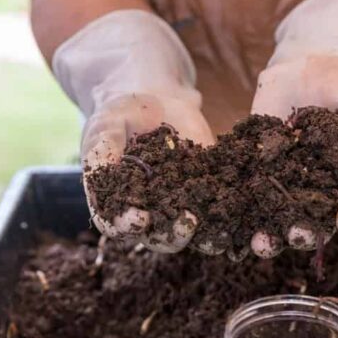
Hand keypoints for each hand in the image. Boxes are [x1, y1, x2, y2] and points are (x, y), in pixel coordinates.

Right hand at [81, 91, 214, 252]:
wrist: (156, 100)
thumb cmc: (120, 115)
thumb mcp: (105, 128)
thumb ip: (101, 153)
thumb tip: (102, 176)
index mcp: (117, 203)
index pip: (116, 225)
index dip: (126, 225)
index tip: (138, 218)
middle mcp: (147, 212)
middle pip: (157, 237)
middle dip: (171, 235)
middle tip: (185, 223)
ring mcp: (177, 206)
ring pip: (188, 233)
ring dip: (201, 236)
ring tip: (214, 228)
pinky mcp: (204, 194)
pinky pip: (214, 212)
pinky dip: (225, 217)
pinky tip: (235, 212)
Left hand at [249, 55, 337, 257]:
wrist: (307, 65)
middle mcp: (321, 192)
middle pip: (315, 223)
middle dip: (306, 234)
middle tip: (298, 234)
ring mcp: (288, 185)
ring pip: (280, 219)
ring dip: (271, 236)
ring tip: (262, 243)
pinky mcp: (259, 173)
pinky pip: (249, 197)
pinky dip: (240, 211)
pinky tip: (231, 216)